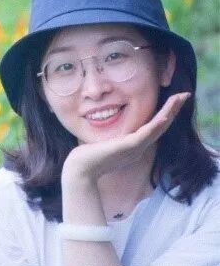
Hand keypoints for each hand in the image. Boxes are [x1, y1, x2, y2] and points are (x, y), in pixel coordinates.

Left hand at [61, 92, 189, 183]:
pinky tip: (164, 117)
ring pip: (157, 128)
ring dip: (169, 112)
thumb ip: (113, 137)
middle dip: (173, 109)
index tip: (174, 99)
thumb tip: (109, 127)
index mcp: (135, 145)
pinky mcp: (127, 148)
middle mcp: (138, 147)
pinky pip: (145, 135)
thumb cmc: (89, 157)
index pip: (155, 127)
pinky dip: (156, 126)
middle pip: (161, 126)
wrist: (81, 171)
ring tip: (179, 99)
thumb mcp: (106, 143)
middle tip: (185, 94)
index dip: (166, 113)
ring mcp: (134, 148)